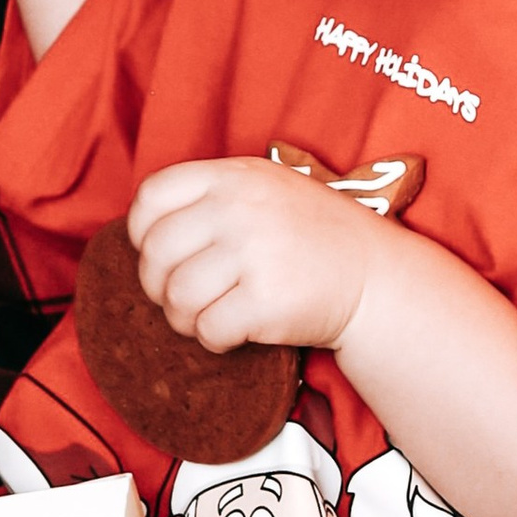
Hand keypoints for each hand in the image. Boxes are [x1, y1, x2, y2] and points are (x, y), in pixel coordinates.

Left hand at [127, 155, 382, 355]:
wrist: (373, 276)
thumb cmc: (310, 236)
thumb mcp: (263, 189)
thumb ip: (210, 197)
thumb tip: (144, 234)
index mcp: (233, 176)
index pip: (152, 198)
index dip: (143, 233)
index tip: (162, 255)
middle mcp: (239, 208)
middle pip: (157, 253)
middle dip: (159, 285)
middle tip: (183, 297)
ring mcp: (254, 253)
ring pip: (177, 297)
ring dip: (184, 318)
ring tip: (209, 316)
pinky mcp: (267, 301)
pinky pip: (208, 329)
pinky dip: (213, 340)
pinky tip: (234, 332)